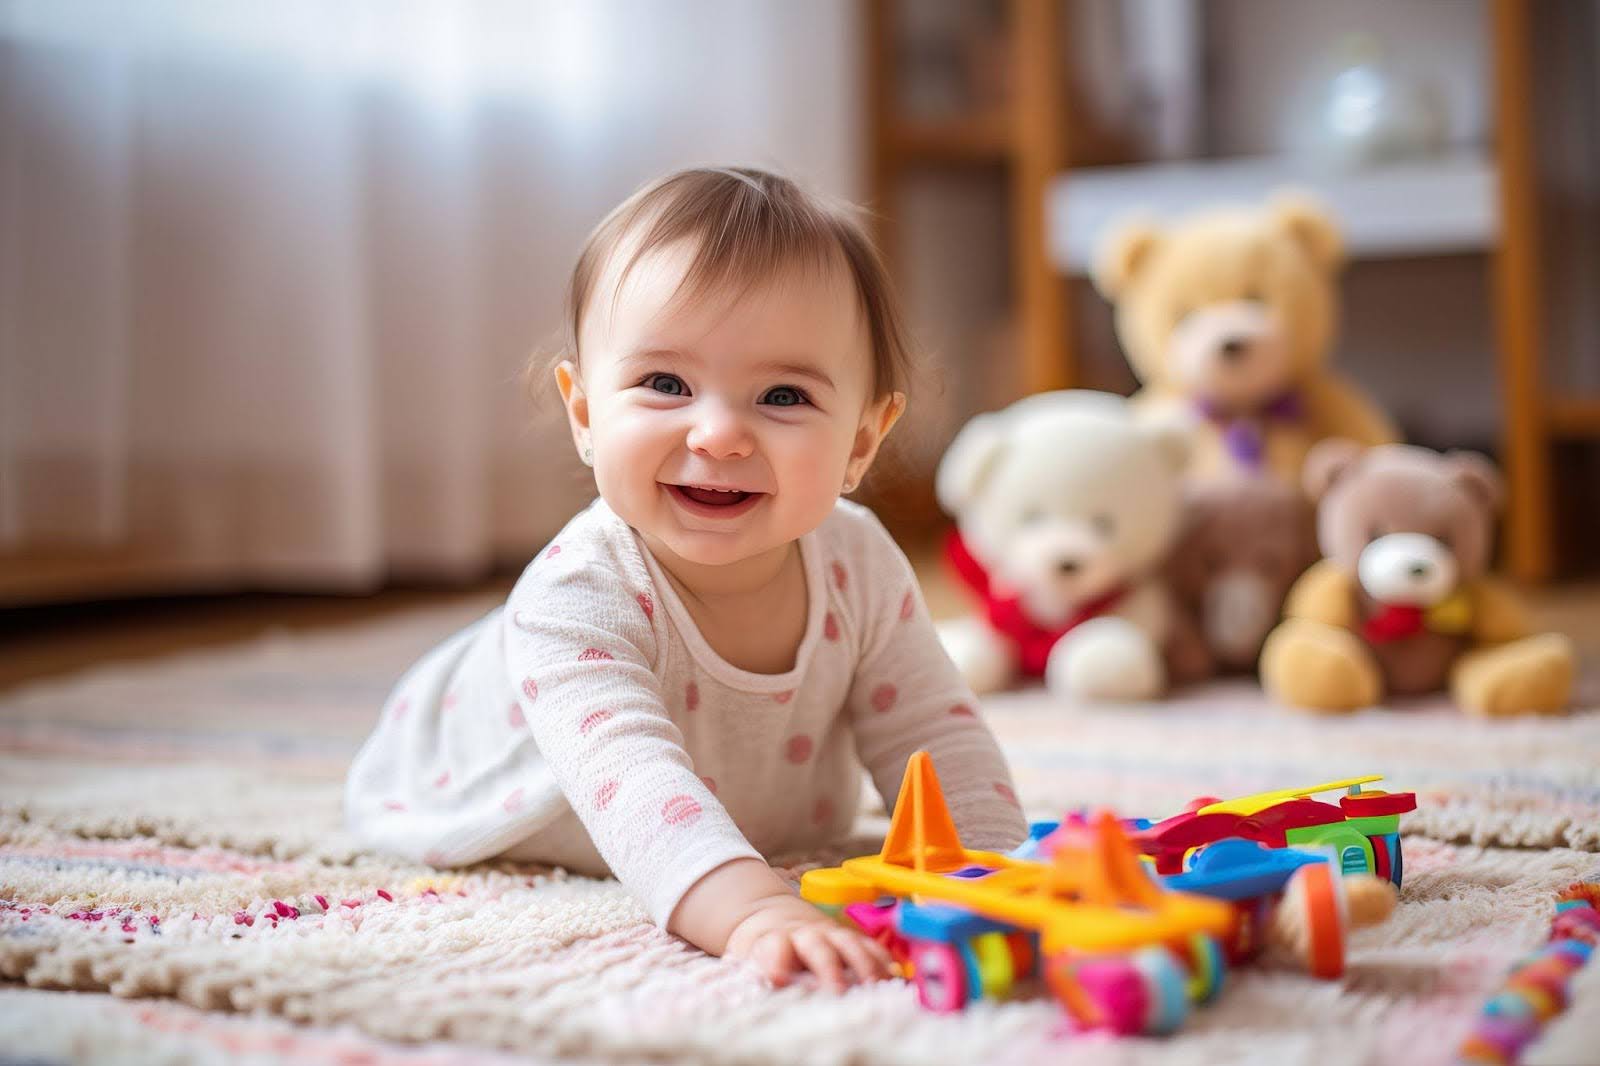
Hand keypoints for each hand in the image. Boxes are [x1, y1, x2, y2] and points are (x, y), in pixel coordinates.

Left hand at [722, 894, 894, 992]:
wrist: (772, 916)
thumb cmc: (761, 947)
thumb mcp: (748, 958)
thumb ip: (758, 970)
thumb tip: (769, 986)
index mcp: (774, 939)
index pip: (775, 946)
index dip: (776, 960)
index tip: (779, 978)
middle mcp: (804, 934)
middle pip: (816, 944)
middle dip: (828, 966)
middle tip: (837, 990)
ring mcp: (829, 934)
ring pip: (847, 942)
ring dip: (863, 963)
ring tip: (874, 985)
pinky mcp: (849, 938)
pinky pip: (870, 946)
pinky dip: (882, 961)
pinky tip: (893, 977)